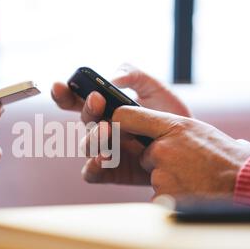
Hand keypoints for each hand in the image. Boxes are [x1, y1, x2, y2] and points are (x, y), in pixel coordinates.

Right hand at [51, 64, 190, 184]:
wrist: (188, 146)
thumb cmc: (169, 116)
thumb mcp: (155, 88)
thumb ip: (134, 74)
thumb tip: (112, 77)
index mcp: (104, 108)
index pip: (76, 100)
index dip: (64, 93)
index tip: (60, 85)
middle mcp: (100, 128)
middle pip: (84, 120)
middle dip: (87, 109)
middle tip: (98, 101)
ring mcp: (104, 150)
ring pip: (86, 146)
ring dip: (92, 137)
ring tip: (107, 130)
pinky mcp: (111, 172)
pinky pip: (92, 173)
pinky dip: (93, 167)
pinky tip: (102, 159)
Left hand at [106, 106, 249, 198]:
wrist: (246, 184)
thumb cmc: (224, 156)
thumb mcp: (196, 130)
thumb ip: (167, 127)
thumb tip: (138, 127)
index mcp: (172, 126)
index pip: (126, 116)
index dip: (119, 123)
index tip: (118, 128)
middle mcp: (162, 148)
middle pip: (142, 154)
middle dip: (156, 160)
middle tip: (184, 163)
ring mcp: (161, 174)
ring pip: (152, 175)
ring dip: (166, 178)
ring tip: (192, 177)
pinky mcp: (162, 196)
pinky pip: (159, 194)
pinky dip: (172, 195)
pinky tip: (191, 190)